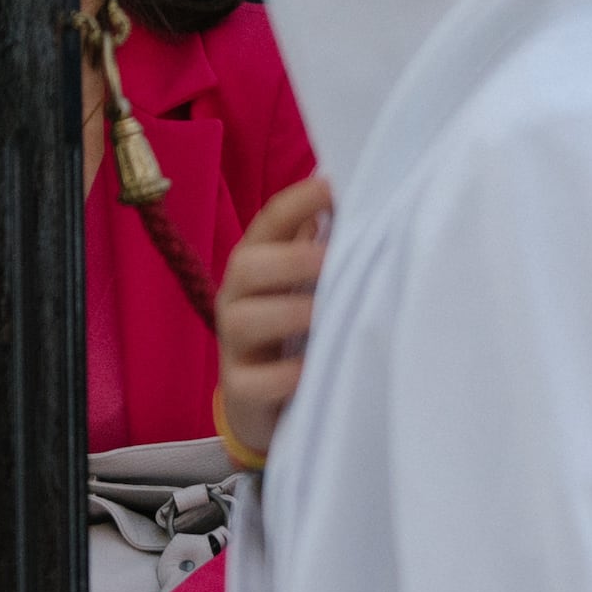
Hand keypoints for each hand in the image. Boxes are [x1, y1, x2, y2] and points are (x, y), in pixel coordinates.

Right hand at [213, 173, 332, 463]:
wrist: (267, 404)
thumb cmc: (297, 330)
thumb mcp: (308, 287)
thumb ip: (324, 247)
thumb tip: (356, 199)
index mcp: (257, 265)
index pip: (269, 223)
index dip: (296, 203)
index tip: (330, 186)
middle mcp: (238, 298)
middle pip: (246, 265)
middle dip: (289, 259)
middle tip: (330, 259)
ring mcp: (235, 345)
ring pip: (243, 320)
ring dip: (286, 312)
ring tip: (322, 315)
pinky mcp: (241, 390)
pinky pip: (253, 382)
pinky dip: (282, 375)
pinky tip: (311, 369)